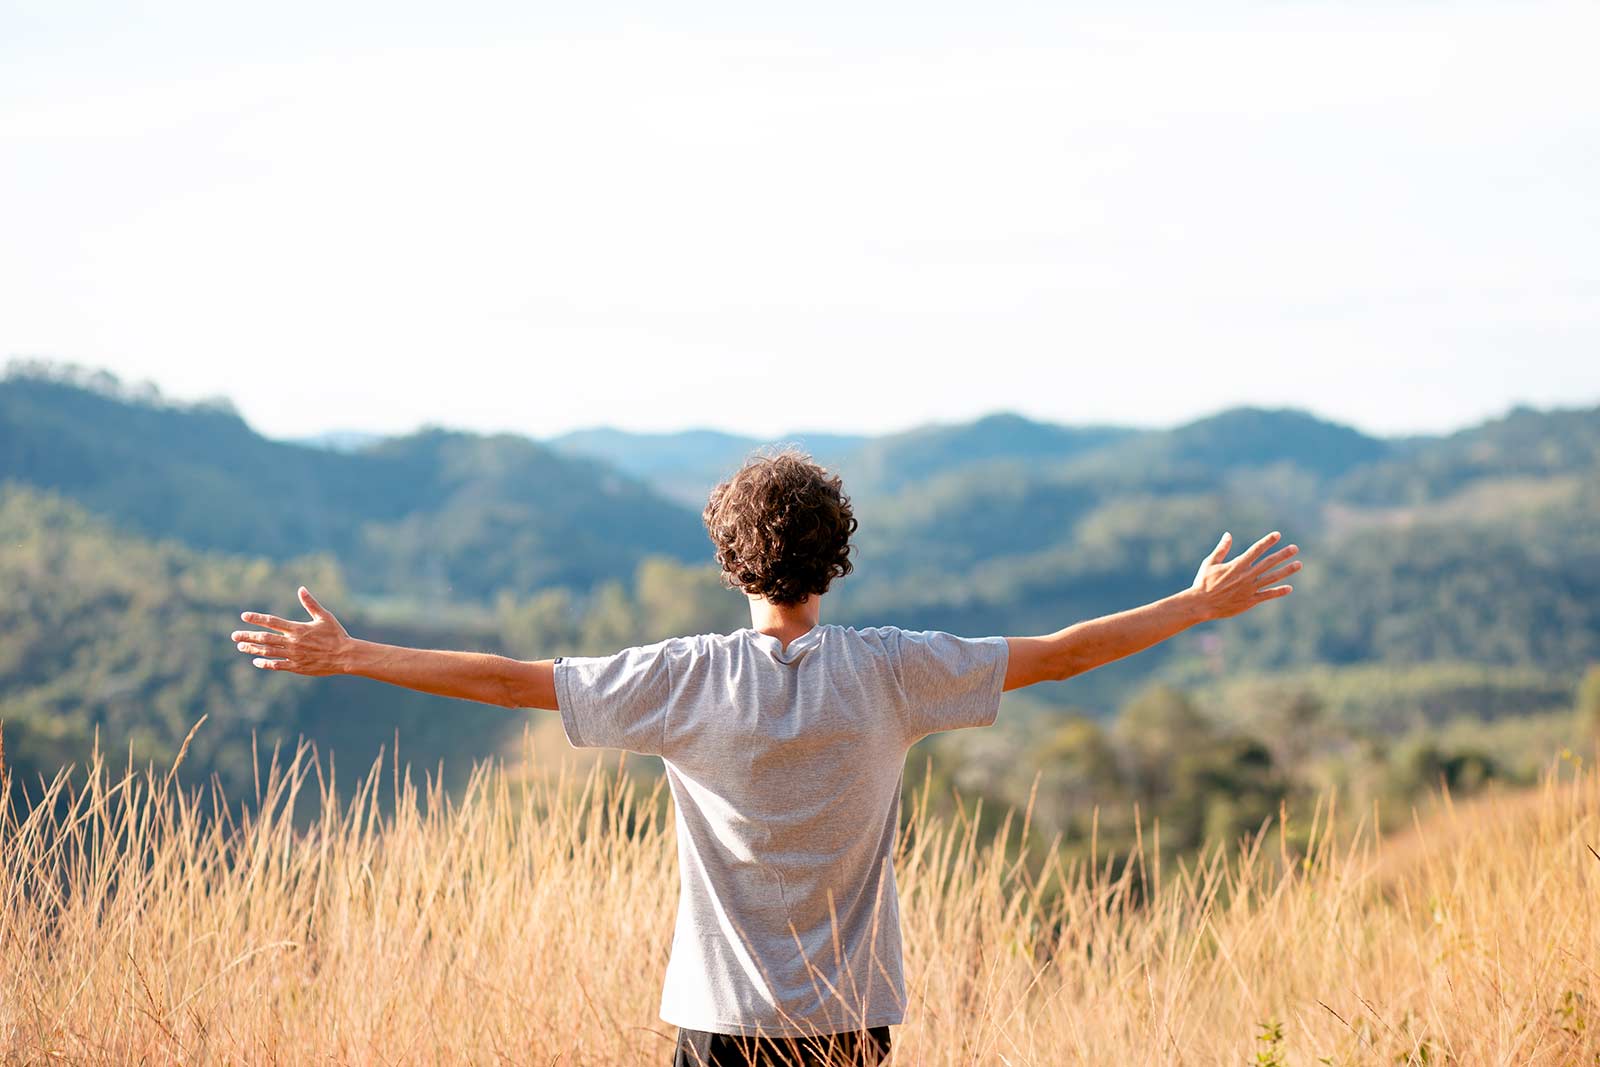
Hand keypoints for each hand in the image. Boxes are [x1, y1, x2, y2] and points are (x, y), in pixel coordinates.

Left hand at [231, 586, 352, 675]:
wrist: (344, 656)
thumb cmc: (336, 634)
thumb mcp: (324, 616)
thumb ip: (310, 603)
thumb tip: (301, 589)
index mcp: (297, 629)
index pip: (272, 621)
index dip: (257, 618)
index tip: (244, 616)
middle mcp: (292, 642)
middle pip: (265, 638)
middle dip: (248, 635)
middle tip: (234, 635)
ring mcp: (293, 655)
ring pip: (268, 651)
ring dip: (253, 648)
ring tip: (241, 646)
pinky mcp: (296, 667)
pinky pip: (277, 665)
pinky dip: (265, 663)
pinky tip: (256, 661)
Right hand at [1190, 531, 1300, 619]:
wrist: (1201, 604)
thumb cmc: (1203, 583)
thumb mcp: (1209, 563)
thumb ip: (1221, 549)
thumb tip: (1228, 535)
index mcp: (1237, 565)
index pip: (1256, 550)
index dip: (1267, 542)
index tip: (1277, 535)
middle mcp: (1247, 575)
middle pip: (1269, 562)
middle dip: (1283, 554)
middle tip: (1295, 548)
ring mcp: (1250, 588)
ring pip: (1272, 578)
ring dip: (1286, 570)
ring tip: (1298, 564)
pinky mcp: (1250, 600)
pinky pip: (1267, 595)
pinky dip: (1278, 591)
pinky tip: (1289, 588)